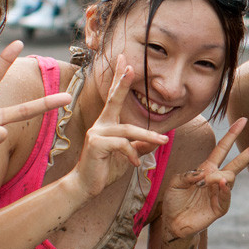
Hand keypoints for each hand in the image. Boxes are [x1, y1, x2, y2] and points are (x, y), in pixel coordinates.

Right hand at [71, 56, 168, 195]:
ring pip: (128, 129)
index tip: (125, 62)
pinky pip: (122, 144)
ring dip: (148, 136)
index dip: (120, 79)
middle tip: (131, 65)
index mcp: (108, 123)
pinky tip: (136, 164)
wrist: (85, 186)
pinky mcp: (96, 144)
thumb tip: (156, 140)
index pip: (115, 98)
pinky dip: (132, 154)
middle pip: (114, 99)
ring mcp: (97, 133)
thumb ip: (139, 146)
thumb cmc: (104, 169)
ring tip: (163, 141)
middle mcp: (101, 124)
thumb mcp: (127, 156)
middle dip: (123, 82)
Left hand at [157, 118, 248, 238]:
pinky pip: (226, 197)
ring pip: (229, 178)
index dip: (232, 135)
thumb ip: (188, 174)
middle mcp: (216, 179)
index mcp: (206, 169)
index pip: (222, 149)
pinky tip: (221, 184)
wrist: (172, 222)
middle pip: (236, 163)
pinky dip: (224, 190)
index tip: (243, 121)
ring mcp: (219, 193)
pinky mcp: (219, 208)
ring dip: (221, 176)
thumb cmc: (174, 200)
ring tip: (209, 180)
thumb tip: (203, 173)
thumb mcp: (176, 182)